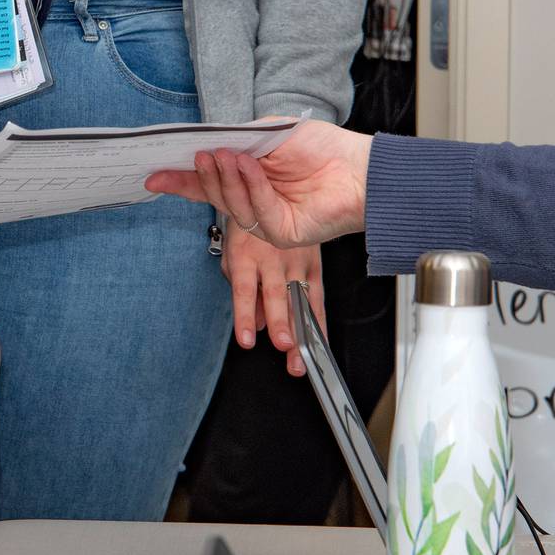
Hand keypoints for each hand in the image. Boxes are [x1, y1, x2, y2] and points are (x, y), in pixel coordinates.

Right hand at [144, 120, 371, 247]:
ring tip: (227, 155)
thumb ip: (240, 139)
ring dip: (227, 177)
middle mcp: (254, 203)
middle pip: (213, 196)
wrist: (359, 167)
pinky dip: (252, 185)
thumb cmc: (322, 148)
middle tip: (196, 155)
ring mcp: (266, 222)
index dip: (180, 180)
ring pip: (232, 204)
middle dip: (199, 177)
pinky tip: (252, 165)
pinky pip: (257, 210)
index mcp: (248, 180)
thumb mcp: (271, 132)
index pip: (207, 184)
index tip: (153, 175)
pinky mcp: (282, 234)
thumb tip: (210, 145)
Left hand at [222, 229, 324, 375]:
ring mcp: (296, 260)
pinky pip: (318, 297)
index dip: (245, 315)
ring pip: (300, 299)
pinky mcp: (314, 263)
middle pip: (276, 295)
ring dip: (302, 330)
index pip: (244, 290)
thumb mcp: (233, 255)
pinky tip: (321, 346)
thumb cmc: (246, 232)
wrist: (267, 197)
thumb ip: (242, 290)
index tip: (246, 340)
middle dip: (280, 321)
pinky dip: (320, 323)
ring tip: (302, 357)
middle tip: (283, 344)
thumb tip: (256, 325)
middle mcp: (271, 258)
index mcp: (245, 256)